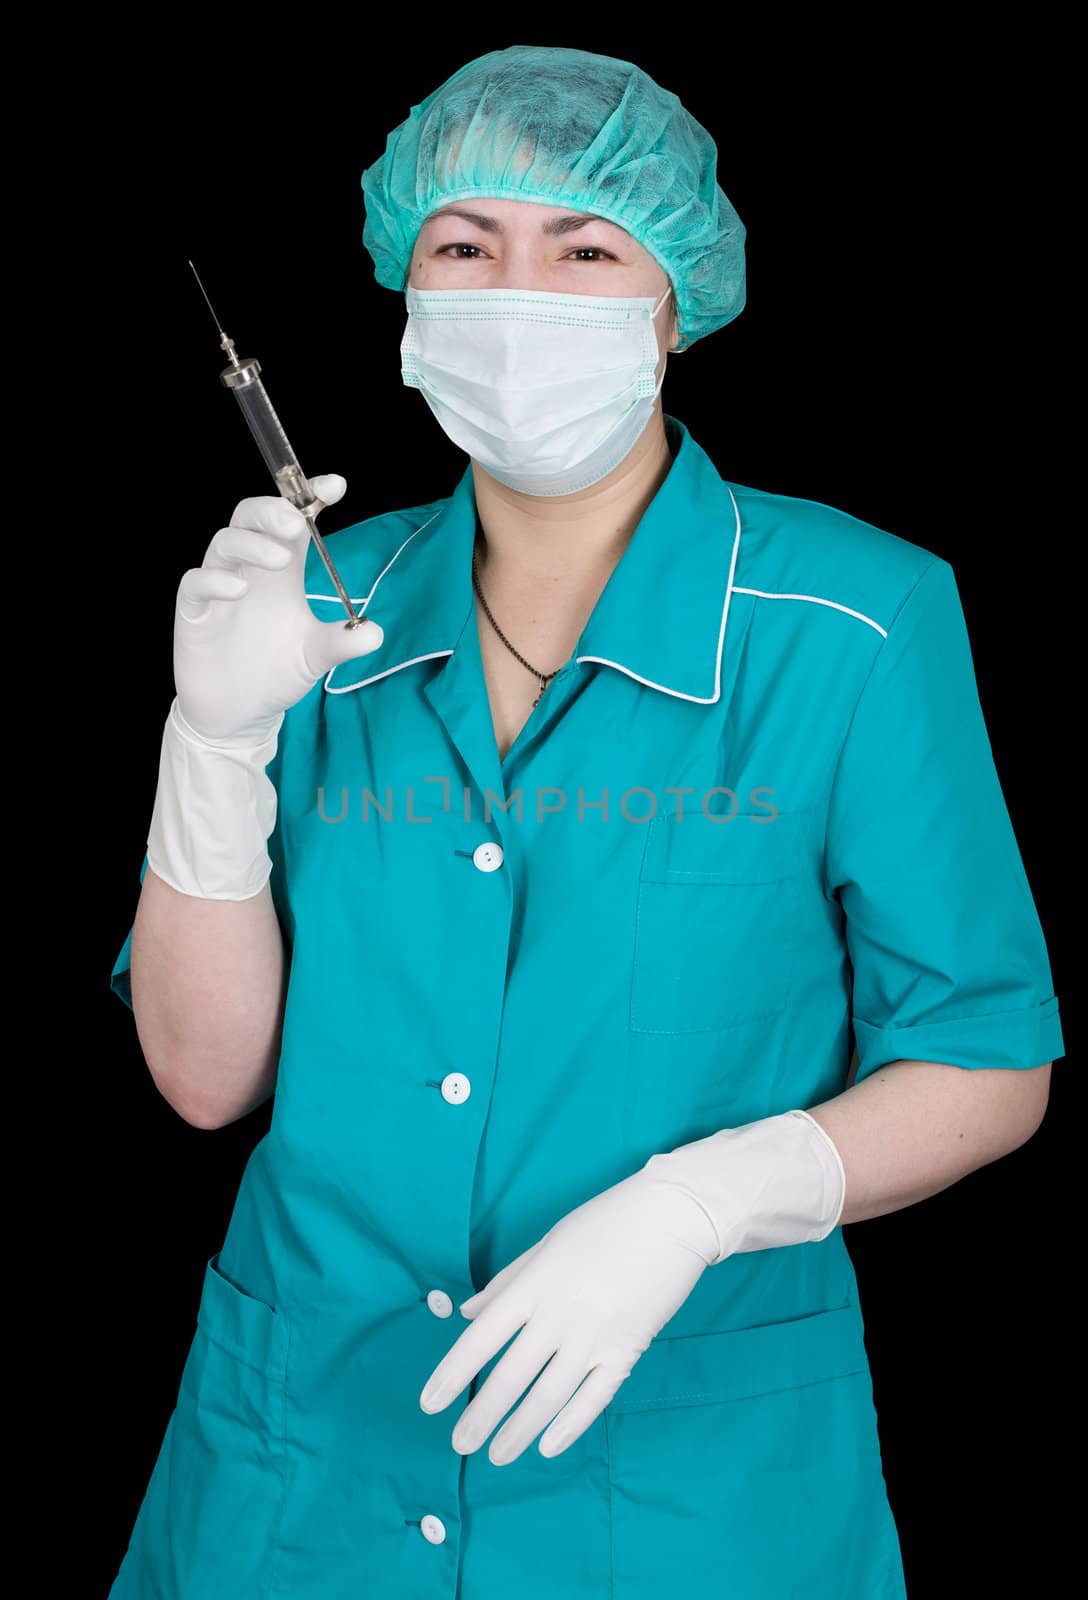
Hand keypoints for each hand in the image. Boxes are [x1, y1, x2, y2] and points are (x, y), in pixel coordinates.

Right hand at [174, 473, 383, 741]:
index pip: (292, 520)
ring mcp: (218, 586)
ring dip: (252, 543)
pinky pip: (195, 582)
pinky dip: (215, 580)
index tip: (335, 487)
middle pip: (250, 516)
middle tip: (296, 521)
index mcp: (282, 571)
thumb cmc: (275, 673)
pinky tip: (239, 589)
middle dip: (272, 510)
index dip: (309, 497)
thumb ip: (342, 642)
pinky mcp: (193, 612)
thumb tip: (375, 633)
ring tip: (280, 561)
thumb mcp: (315, 656)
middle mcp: (249, 570)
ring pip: (224, 541)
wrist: (240, 713)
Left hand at [418, 1165, 719, 1466]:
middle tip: (460, 1444)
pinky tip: (547, 1446)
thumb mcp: (548, 1243)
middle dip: (481, 1415)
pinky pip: (594, 1397)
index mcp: (535, 1283)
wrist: (672, 1217)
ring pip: (549, 1395)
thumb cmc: (605, 1223)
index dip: (452, 1374)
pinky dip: (569, 1425)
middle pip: (511, 1376)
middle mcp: (560, 1314)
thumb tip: (468, 1313)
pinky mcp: (627, 1350)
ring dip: (519, 1430)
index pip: (482, 1338)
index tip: (429, 1403)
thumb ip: (507, 1282)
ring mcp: (595, 1335)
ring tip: (497, 1454)